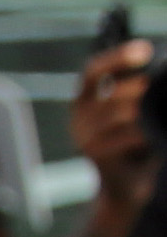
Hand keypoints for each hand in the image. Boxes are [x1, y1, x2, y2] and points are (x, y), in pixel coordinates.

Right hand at [74, 39, 157, 213]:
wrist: (128, 185)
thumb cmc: (138, 141)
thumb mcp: (137, 108)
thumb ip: (140, 89)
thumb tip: (162, 68)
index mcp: (85, 99)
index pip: (93, 70)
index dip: (118, 58)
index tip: (145, 51)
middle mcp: (78, 117)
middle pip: (113, 93)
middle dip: (142, 89)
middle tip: (161, 89)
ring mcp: (84, 137)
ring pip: (119, 113)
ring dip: (145, 112)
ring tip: (158, 115)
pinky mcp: (95, 155)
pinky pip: (124, 136)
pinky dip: (143, 134)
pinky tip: (152, 136)